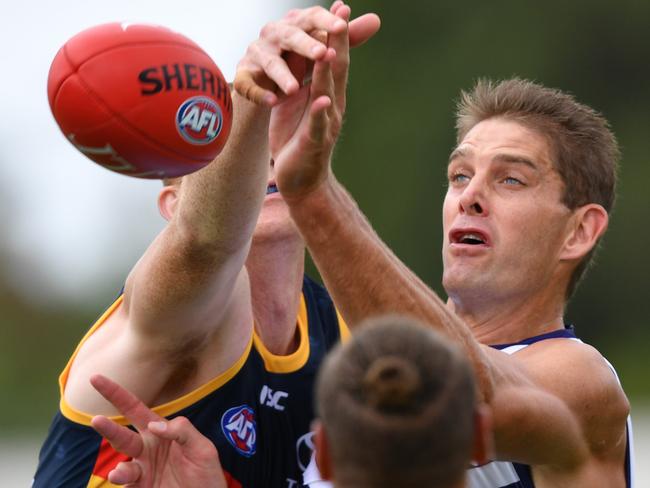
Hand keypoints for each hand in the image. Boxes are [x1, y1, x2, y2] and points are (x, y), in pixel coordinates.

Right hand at [90, 374, 225, 487]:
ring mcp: (142, 471)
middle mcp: (147, 449)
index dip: (116, 394)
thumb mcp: (203, 448)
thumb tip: (153, 424)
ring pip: (122, 462)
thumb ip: (182, 431)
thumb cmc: (208, 475)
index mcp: (160, 432)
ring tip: (122, 472)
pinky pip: (126, 483)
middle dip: (107, 427)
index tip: (95, 378)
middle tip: (96, 419)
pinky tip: (123, 477)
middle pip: (121, 434)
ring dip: (118, 468)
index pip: (134, 408)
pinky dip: (122, 479)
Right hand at [234, 2, 379, 106]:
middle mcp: (275, 35)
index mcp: (295, 24)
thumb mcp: (320, 51)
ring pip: (270, 63)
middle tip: (323, 54)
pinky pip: (248, 85)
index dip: (326, 21)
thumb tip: (376, 20)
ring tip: (294, 89)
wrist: (262, 81)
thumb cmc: (295, 61)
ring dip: (282, 76)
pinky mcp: (243, 77)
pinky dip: (258, 93)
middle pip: (290, 36)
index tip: (343, 22)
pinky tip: (271, 102)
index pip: (312, 17)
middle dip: (306, 45)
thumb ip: (343, 37)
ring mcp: (257, 55)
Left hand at [271, 2, 357, 200]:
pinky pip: (317, 125)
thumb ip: (305, 77)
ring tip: (330, 48)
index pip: (333, 58)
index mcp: (327, 92)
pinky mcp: (314, 142)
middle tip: (342, 13)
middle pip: (336, 69)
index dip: (335, 32)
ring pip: (328, 92)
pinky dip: (319, 112)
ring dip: (329, 71)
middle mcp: (332, 104)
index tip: (339, 5)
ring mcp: (325, 124)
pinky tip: (320, 99)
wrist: (302, 180)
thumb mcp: (299, 101)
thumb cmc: (297, 138)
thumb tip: (309, 49)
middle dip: (338, 41)